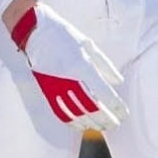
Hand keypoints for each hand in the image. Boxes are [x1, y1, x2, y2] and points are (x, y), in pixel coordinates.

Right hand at [1, 0, 127, 138]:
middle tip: (115, 124)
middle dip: (106, 118)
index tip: (123, 113)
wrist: (34, 31)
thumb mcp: (88, 45)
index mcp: (82, 65)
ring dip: (91, 122)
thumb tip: (118, 82)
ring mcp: (55, 86)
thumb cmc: (64, 35)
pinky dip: (73, 122)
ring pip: (76, 113)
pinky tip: (82, 125)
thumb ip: (105, 65)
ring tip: (102, 126)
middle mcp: (69, 79)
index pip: (103, 93)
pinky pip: (60, 112)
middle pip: (91, 107)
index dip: (115, 106)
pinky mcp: (46, 90)